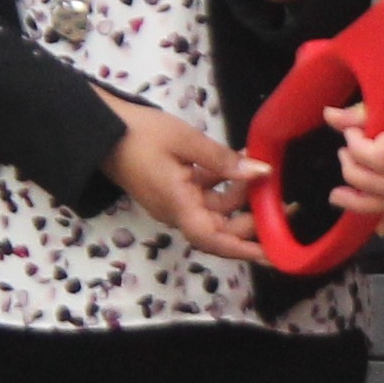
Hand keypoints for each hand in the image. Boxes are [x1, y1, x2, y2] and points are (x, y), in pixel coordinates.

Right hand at [103, 95, 269, 263]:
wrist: (100, 128)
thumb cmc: (139, 135)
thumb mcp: (185, 141)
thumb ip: (223, 160)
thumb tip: (260, 173)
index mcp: (178, 206)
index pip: (213, 239)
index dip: (243, 249)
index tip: (271, 254)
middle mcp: (177, 211)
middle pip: (220, 228)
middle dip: (251, 219)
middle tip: (282, 204)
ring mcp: (175, 202)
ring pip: (215, 210)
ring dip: (240, 196)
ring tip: (263, 174)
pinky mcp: (174, 190)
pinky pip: (205, 195)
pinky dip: (224, 183)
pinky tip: (241, 164)